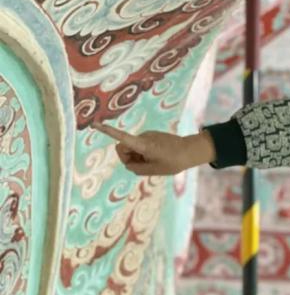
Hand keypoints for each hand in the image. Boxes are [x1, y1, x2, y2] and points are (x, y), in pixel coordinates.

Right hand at [93, 122, 215, 175]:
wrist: (190, 150)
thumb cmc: (174, 162)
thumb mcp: (154, 170)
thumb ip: (137, 168)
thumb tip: (128, 164)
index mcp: (143, 145)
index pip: (122, 138)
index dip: (107, 131)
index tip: (94, 124)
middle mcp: (143, 137)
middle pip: (123, 148)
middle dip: (128, 158)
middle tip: (144, 166)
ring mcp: (147, 135)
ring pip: (132, 149)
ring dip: (138, 157)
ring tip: (155, 161)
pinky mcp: (151, 136)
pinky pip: (140, 147)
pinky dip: (143, 154)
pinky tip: (157, 157)